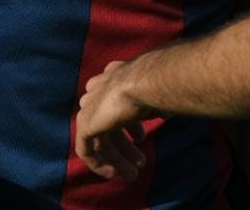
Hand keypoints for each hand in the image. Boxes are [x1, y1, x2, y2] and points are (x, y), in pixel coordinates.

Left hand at [76, 61, 149, 181]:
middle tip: (141, 162)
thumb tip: (165, 112)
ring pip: (99, 137)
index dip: (130, 124)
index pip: (116, 103)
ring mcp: (90, 106)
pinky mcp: (85, 123)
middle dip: (125, 146)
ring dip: (116, 158)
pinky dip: (98, 163)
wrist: (144, 82)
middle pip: (108, 123)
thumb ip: (153, 104)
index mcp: (115, 76)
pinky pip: (86, 149)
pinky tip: (114, 173)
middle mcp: (99, 89)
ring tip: (132, 174)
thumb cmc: (158, 85)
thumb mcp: (157, 94)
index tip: (142, 138)